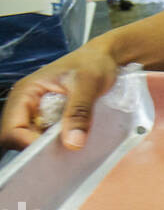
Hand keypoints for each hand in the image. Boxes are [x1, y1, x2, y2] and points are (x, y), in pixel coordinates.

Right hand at [0, 42, 120, 150]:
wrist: (106, 58)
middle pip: (18, 138)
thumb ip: (79, 112)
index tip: (54, 150)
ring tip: (73, 146)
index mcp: (25, 93)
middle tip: (66, 150)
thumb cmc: (94, 63)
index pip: (11, 129)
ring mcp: (37, 112)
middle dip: (39, 149)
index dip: (27, 143)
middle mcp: (25, 105)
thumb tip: (73, 143)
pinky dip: (60, 142)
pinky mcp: (51, 118)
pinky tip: (76, 141)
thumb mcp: (89, 85)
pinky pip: (48, 137)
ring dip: (51, 147)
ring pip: (33, 139)